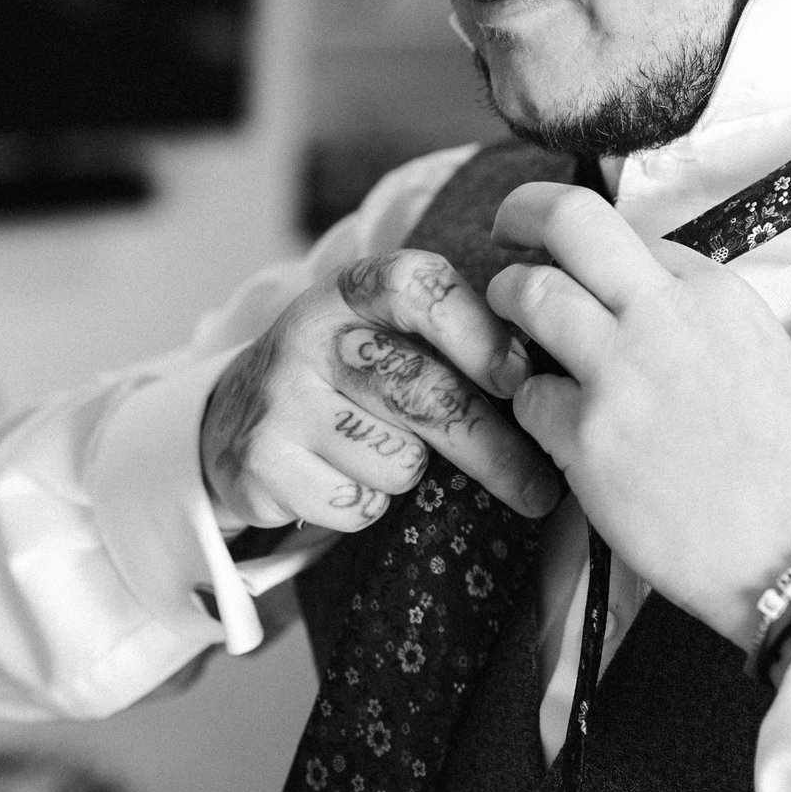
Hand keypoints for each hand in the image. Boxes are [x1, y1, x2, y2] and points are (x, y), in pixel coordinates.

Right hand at [200, 248, 564, 536]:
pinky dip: (369, 504)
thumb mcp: (386, 331)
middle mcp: (310, 331)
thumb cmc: (350, 374)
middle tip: (541, 489)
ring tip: (384, 454)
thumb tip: (556, 380)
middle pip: (426, 393)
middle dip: (495, 448)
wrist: (234, 418)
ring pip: (398, 461)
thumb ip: (456, 334)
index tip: (518, 378)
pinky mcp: (263, 460)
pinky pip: (358, 502)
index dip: (478, 332)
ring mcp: (281, 396)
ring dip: (413, 474)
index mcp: (352, 287)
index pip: (421, 288)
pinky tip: (345, 478)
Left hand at [485, 184, 790, 647]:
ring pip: (527, 294)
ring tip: (513, 327)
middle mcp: (663, 314)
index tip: (580, 262)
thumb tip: (637, 299)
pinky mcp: (586, 437)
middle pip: (567, 220)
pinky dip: (533, 408)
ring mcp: (619, 372)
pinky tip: (560, 430)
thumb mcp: (763, 355)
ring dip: (509, 303)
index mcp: (715, 292)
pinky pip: (529, 397)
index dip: (595, 248)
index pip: (630, 232)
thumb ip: (696, 317)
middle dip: (522, 212)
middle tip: (506, 229)